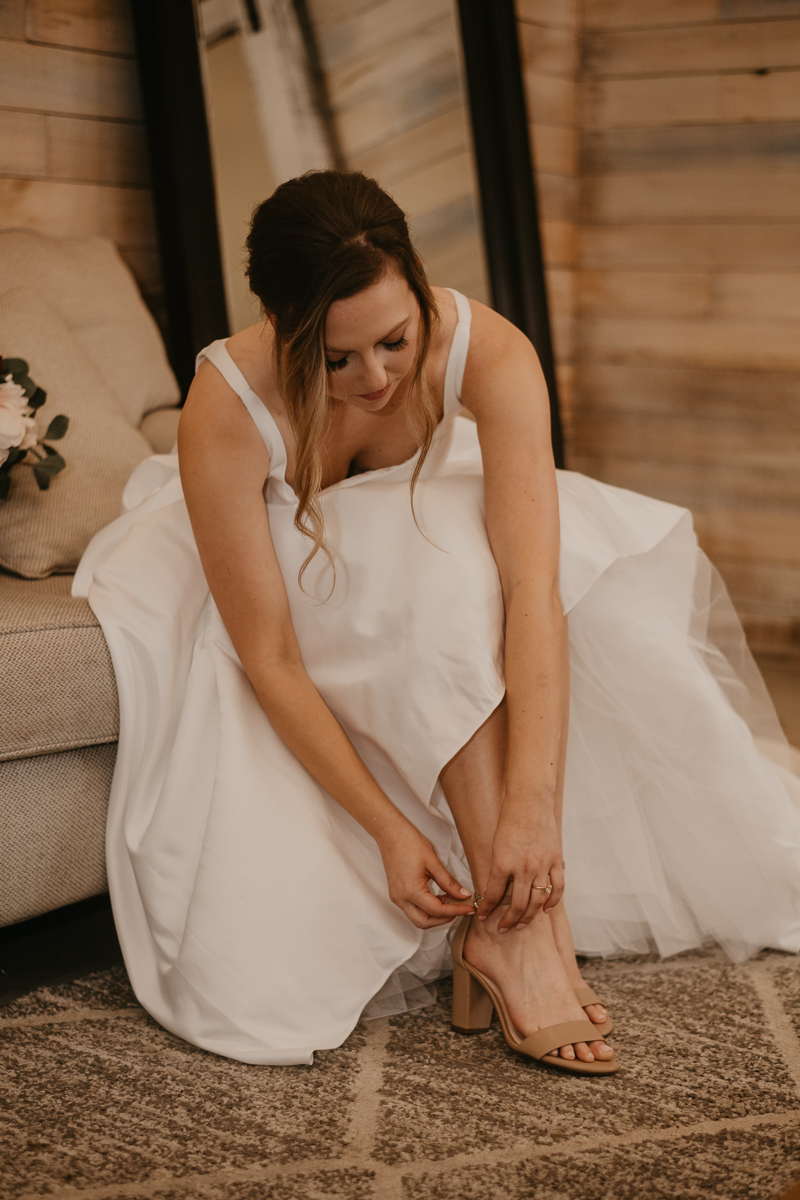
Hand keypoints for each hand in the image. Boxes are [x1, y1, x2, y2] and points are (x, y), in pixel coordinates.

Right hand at [378, 820, 473, 928]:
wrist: (391, 833)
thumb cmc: (409, 843)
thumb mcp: (433, 862)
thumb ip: (449, 882)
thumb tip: (464, 895)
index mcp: (411, 891)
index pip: (437, 910)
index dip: (456, 911)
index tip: (469, 908)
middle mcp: (401, 898)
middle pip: (425, 922)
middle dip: (444, 919)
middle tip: (460, 908)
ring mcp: (397, 897)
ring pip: (418, 918)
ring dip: (435, 915)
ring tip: (450, 901)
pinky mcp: (396, 894)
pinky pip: (413, 910)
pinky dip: (427, 909)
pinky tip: (438, 897)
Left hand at [476, 799, 564, 931]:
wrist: (530, 800)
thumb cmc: (509, 819)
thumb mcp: (496, 844)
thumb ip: (498, 868)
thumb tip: (496, 889)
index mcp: (503, 863)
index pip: (492, 894)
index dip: (486, 908)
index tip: (482, 916)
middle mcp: (522, 868)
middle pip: (516, 904)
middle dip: (508, 920)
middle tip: (502, 929)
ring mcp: (541, 865)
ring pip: (537, 901)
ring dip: (528, 916)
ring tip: (521, 925)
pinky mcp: (555, 860)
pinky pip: (557, 887)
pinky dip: (552, 902)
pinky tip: (546, 910)